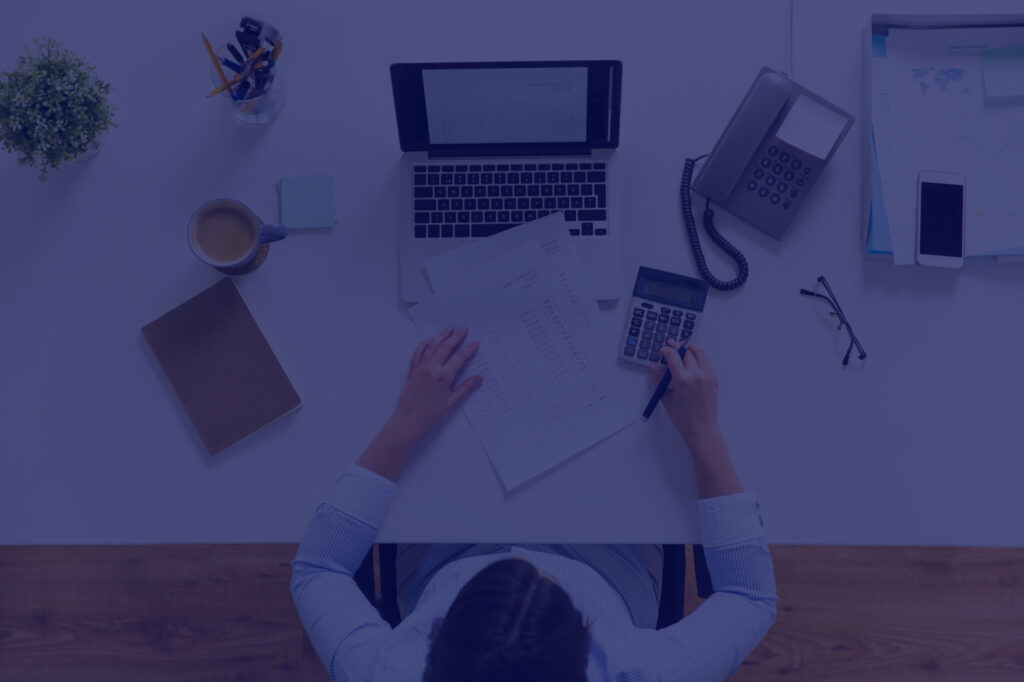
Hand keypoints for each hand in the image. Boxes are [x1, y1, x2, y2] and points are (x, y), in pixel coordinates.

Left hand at [388, 326, 482, 442]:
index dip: (469, 349)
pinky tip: (430, 339)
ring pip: (432, 346)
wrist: (408, 420)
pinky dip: (424, 344)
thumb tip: (479, 378)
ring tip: (449, 328)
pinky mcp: (412, 370)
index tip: (475, 343)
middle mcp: (432, 368)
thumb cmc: (431, 414)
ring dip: (441, 336)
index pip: (459, 358)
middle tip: (464, 329)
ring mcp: (420, 368)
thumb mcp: (452, 403)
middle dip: (456, 337)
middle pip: (446, 347)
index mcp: (443, 376)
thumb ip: (466, 388)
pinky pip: (418, 352)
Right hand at [648, 340, 720, 447]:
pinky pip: (708, 362)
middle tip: (670, 346)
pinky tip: (696, 358)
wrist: (701, 428)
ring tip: (684, 347)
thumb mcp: (666, 398)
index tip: (661, 351)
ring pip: (699, 353)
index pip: (672, 355)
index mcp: (682, 379)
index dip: (665, 350)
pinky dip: (701, 357)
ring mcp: (706, 376)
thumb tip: (653, 367)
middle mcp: (695, 374)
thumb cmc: (683, 417)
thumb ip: (659, 380)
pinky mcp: (713, 379)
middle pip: (685, 351)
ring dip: (690, 348)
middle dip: (676, 347)